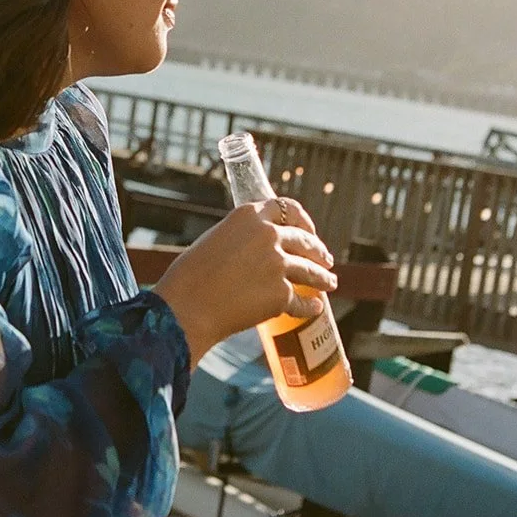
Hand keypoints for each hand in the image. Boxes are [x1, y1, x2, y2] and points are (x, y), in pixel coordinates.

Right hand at [152, 197, 336, 362]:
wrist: (186, 307)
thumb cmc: (190, 276)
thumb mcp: (215, 241)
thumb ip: (241, 240)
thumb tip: (255, 252)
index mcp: (249, 215)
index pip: (287, 208)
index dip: (304, 220)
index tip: (309, 231)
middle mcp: (268, 235)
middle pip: (304, 240)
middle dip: (318, 251)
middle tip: (326, 260)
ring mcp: (278, 264)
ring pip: (311, 270)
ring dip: (323, 277)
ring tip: (331, 283)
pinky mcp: (281, 294)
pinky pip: (302, 302)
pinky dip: (309, 306)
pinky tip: (315, 308)